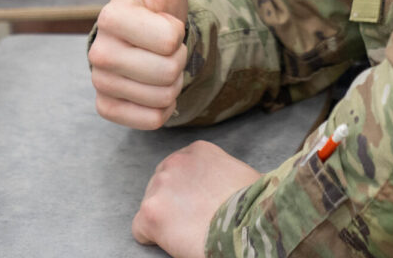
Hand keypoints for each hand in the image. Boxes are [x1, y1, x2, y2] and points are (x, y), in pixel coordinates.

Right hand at [89, 0, 188, 129]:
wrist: (151, 35)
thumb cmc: (158, 3)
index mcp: (110, 16)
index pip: (167, 39)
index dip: (178, 33)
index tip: (168, 23)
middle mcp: (98, 51)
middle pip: (167, 71)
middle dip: (179, 59)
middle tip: (169, 46)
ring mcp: (99, 82)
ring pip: (161, 98)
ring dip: (173, 83)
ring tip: (162, 63)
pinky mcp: (106, 107)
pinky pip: (149, 121)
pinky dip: (163, 108)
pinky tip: (156, 88)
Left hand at [132, 140, 258, 256]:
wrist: (246, 224)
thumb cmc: (252, 203)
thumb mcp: (238, 173)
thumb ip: (222, 172)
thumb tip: (224, 186)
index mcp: (198, 150)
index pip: (179, 169)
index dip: (187, 191)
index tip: (198, 204)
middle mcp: (175, 161)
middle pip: (161, 185)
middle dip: (172, 202)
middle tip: (190, 220)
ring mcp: (161, 185)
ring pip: (151, 205)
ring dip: (163, 218)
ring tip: (186, 231)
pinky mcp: (150, 212)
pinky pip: (140, 230)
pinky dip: (153, 238)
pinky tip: (174, 241)